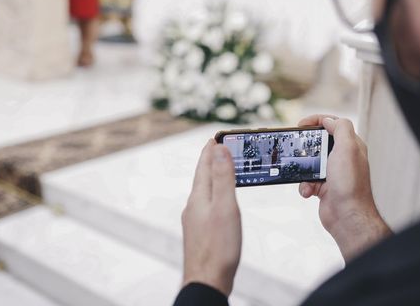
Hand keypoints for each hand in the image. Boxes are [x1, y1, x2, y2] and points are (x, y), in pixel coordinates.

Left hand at [181, 139, 241, 296]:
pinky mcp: (200, 232)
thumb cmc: (218, 249)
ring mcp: (195, 220)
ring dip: (213, 176)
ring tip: (221, 169)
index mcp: (199, 197)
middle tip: (220, 148)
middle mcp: (194, 206)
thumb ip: (222, 178)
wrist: (207, 281)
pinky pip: (207, 204)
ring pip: (204, 191)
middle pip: (202, 177)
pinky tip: (219, 202)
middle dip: (211, 161)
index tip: (216, 137)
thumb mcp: (225, 208)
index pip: (203, 166)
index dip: (211, 150)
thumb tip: (219, 150)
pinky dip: (214, 194)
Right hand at [298, 115, 390, 260]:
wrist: (347, 216)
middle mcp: (343, 158)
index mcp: (351, 145)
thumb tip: (329, 120)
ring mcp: (333, 173)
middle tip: (294, 146)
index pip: (334, 124)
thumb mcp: (347, 148)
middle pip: (319, 142)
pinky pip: (308, 181)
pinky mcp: (324, 187)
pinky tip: (308, 192)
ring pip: (310, 163)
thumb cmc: (349, 183)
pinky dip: (304, 186)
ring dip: (303, 169)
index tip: (301, 124)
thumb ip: (340, 128)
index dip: (317, 120)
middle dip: (306, 146)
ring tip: (304, 176)